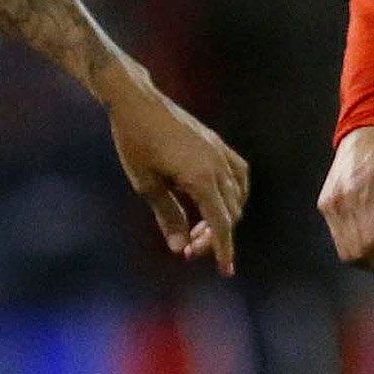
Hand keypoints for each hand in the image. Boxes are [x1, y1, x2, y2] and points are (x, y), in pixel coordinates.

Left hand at [105, 69, 249, 275]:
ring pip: (237, 195)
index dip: (224, 249)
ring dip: (224, 216)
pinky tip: (217, 201)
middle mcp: (217, 165)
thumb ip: (167, 216)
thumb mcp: (146, 185)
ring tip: (199, 228)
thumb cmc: (135, 143)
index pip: (221, 223)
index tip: (225, 271)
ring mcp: (219, 151)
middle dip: (214, 236)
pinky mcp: (216, 142)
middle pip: (230, 212)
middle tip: (189, 249)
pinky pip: (238, 173)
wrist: (136, 102)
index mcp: (201, 178)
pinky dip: (234, 192)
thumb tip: (179, 247)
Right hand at [318, 125, 373, 281]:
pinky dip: (361, 247)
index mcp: (361, 195)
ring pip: (347, 251)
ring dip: (371, 261)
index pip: (373, 244)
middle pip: (357, 254)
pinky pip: (341, 238)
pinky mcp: (327, 204)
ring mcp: (329, 205)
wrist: (368, 127)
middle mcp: (339, 204)